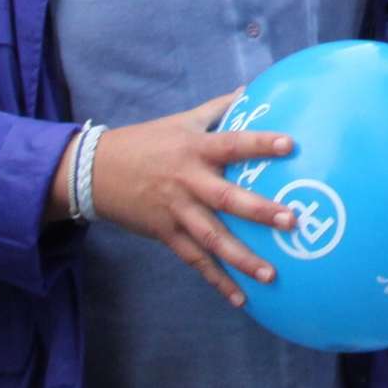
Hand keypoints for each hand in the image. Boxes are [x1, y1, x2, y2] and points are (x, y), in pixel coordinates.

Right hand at [64, 95, 306, 307]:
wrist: (96, 172)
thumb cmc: (146, 142)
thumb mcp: (181, 120)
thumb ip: (218, 109)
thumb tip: (251, 90)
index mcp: (195, 149)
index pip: (232, 143)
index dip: (259, 143)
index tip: (290, 145)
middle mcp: (188, 181)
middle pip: (226, 199)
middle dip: (259, 211)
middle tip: (291, 221)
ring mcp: (176, 211)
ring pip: (212, 238)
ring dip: (242, 258)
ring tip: (272, 274)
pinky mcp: (166, 234)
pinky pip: (195, 260)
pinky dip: (216, 280)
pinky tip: (240, 298)